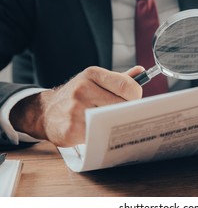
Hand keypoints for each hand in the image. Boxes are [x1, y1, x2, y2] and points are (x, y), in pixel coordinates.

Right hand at [10, 66, 143, 146]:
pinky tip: (99, 131)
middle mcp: (82, 89)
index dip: (136, 97)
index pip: (127, 86)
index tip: (134, 102)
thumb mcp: (95, 80)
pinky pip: (98, 135)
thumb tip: (141, 71)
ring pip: (111, 120)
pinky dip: (102, 135)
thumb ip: (119, 79)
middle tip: (126, 116)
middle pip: (122, 105)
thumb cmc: (78, 95)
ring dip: (116, 124)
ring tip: (114, 123)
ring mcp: (75, 110)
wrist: (47, 111)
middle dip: (127, 112)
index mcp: (92, 74)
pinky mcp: (71, 130)